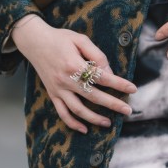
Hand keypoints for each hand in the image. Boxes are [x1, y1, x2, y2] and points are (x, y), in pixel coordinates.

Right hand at [10, 14, 135, 133]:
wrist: (35, 41)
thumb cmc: (60, 38)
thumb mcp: (80, 39)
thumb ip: (97, 55)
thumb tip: (109, 73)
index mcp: (75, 65)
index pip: (102, 78)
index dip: (119, 84)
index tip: (132, 89)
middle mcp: (66, 80)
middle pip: (93, 96)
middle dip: (113, 104)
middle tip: (128, 110)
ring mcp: (58, 89)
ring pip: (78, 109)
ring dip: (94, 118)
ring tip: (109, 122)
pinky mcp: (52, 94)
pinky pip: (62, 113)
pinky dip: (73, 123)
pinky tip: (84, 129)